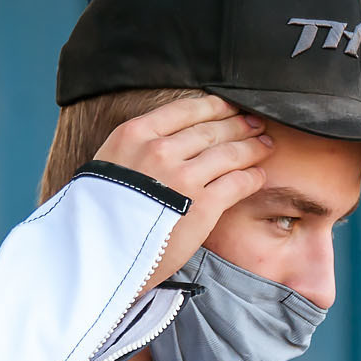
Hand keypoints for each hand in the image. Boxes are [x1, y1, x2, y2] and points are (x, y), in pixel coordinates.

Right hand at [91, 94, 273, 289]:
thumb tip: (165, 138)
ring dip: (251, 147)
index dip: (215, 106)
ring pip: (229, 153)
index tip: (230, 106)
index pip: (186, 109)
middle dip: (238, 124)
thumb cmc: (98, 213)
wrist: (96, 254)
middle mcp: (161, 150)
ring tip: (264, 145)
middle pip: (212, 129)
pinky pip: (236, 183)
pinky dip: (251, 177)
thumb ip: (136, 147)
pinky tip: (258, 175)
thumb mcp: (107, 163)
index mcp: (135, 134)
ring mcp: (183, 178)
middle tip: (255, 123)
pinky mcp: (202, 207)